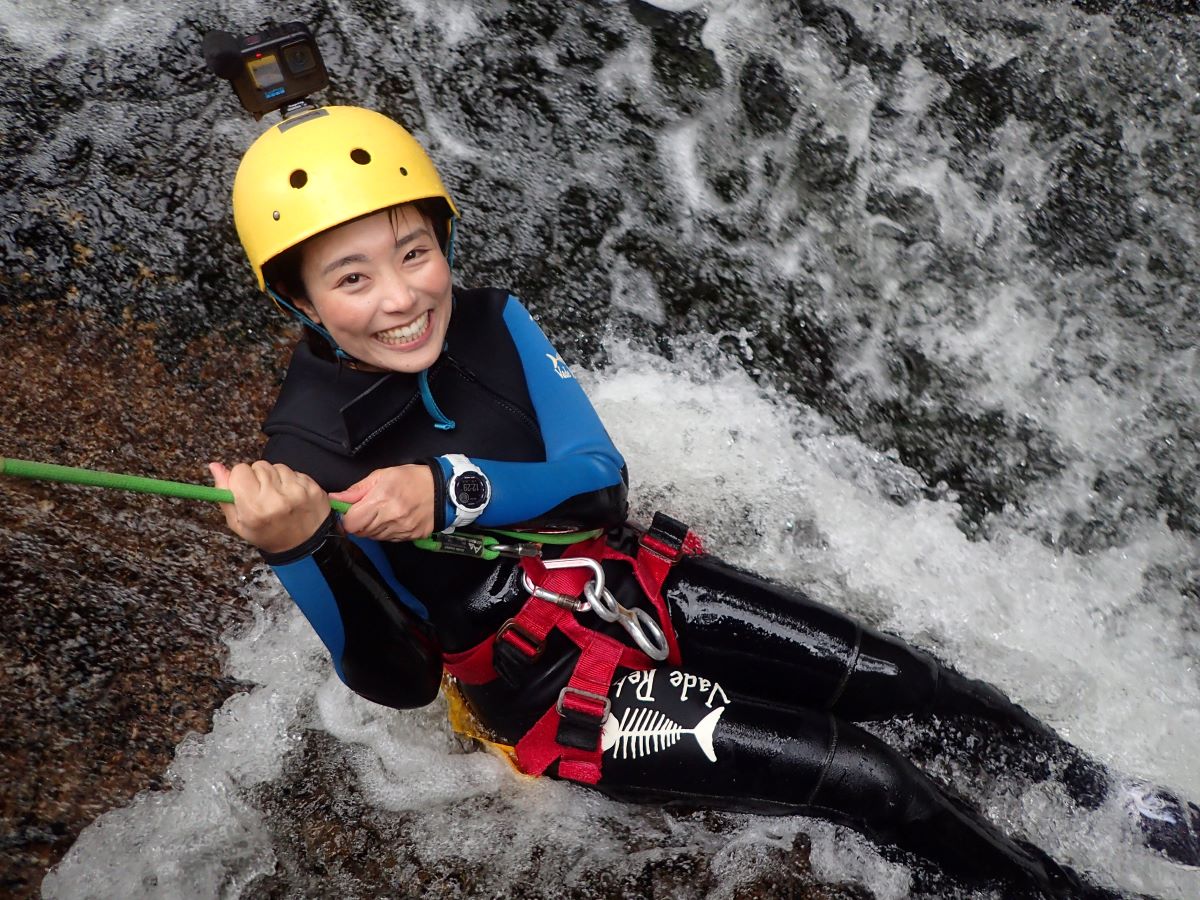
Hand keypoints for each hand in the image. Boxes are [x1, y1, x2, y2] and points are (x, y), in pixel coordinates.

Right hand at [209, 461, 330, 552]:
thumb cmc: (268, 534)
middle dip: (259, 477)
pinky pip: (296, 472)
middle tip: (264, 496)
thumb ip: (224, 493)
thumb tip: (214, 465)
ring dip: (276, 478)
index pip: (241, 470)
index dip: (241, 478)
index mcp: (254, 508)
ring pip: (278, 466)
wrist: (305, 547)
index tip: (246, 489)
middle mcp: (276, 498)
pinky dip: (292, 481)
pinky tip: (292, 496)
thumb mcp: (239, 523)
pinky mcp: (313, 488)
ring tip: (279, 496)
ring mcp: (297, 492)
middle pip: (259, 465)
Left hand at [330, 465, 434, 540]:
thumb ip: (357, 489)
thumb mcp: (383, 475)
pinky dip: (386, 532)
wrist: (443, 489)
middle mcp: (391, 517)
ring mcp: (402, 529)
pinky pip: (389, 539)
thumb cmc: (412, 479)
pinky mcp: (410, 537)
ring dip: (373, 528)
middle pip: (361, 532)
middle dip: (359, 523)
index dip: (347, 518)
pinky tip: (393, 520)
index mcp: (381, 499)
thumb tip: (336, 498)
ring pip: (374, 537)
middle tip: (367, 511)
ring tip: (382, 514)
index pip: (351, 522)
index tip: (350, 511)